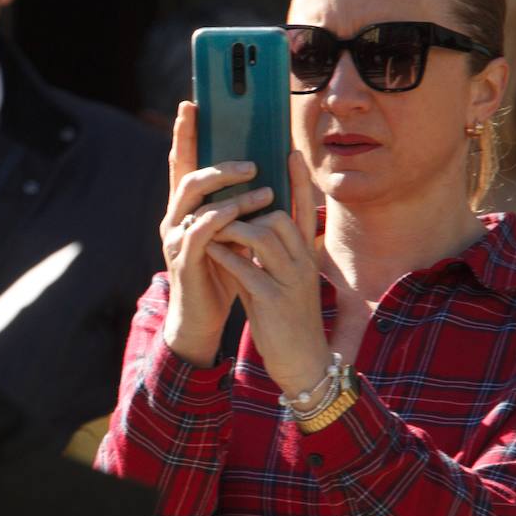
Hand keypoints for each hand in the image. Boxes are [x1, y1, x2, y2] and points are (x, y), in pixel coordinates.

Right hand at [160, 102, 274, 366]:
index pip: (182, 162)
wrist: (201, 319)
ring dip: (229, 190)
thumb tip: (266, 173)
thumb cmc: (220, 273)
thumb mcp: (232, 234)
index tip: (191, 104)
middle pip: (188, 175)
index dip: (184, 133)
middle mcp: (174, 217)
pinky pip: (199, 231)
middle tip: (251, 162)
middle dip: (219, 163)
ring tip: (263, 190)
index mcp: (185, 208)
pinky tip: (241, 214)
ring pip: (194, 200)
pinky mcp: (183, 259)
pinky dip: (221, 219)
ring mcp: (175, 238)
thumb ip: (238, 206)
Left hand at [205, 151, 331, 399]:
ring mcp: (290, 282)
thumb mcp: (277, 281)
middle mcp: (302, 264)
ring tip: (211, 226)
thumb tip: (243, 227)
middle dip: (249, 206)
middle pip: (279, 216)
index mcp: (306, 257)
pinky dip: (225, 254)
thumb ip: (264, 255)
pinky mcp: (273, 301)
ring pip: (262, 235)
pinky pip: (246, 268)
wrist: (302, 363)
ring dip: (232, 227)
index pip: (306, 210)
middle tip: (223, 204)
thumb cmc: (285, 320)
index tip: (291, 151)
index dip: (300, 181)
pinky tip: (210, 249)